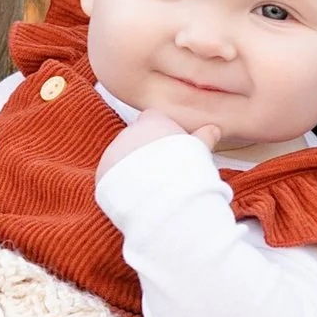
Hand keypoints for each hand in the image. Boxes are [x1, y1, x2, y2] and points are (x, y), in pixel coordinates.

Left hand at [96, 104, 223, 184]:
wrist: (163, 196)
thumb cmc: (185, 170)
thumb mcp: (199, 150)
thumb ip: (204, 137)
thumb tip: (213, 129)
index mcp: (152, 121)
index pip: (152, 119)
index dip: (161, 134)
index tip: (170, 150)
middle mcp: (129, 132)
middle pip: (136, 139)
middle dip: (145, 152)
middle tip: (161, 172)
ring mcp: (113, 151)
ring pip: (121, 158)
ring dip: (130, 168)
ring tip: (149, 187)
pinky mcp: (102, 173)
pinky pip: (110, 177)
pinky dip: (119, 185)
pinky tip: (135, 196)